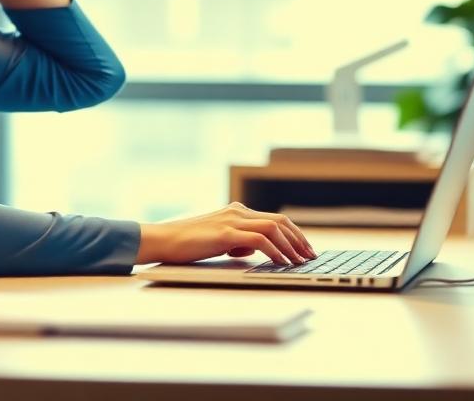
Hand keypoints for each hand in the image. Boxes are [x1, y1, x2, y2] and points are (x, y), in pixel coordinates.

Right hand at [134, 201, 316, 265]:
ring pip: (273, 228)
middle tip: (310, 256)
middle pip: (280, 221)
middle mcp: (237, 211)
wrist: (163, 239)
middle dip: (299, 239)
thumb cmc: (187, 243)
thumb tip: (253, 249)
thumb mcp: (217, 239)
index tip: (304, 249)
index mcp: (236, 211)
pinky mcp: (224, 234)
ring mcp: (231, 221)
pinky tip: (280, 262)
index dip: (293, 234)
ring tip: (299, 262)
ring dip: (290, 246)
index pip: (274, 219)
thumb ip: (236, 240)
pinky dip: (274, 251)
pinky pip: (258, 240)